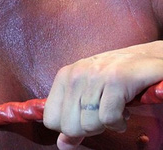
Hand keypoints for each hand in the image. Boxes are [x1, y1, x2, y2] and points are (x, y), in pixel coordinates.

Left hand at [43, 42, 162, 148]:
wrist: (148, 59)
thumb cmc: (118, 79)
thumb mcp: (89, 95)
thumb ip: (73, 119)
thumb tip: (62, 145)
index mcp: (64, 76)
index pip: (50, 118)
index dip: (69, 128)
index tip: (85, 120)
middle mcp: (76, 74)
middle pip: (68, 126)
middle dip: (88, 129)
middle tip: (103, 116)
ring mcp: (95, 76)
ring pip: (88, 124)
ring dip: (106, 126)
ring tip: (115, 112)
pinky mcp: (116, 80)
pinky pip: (108, 118)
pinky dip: (119, 124)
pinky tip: (124, 114)